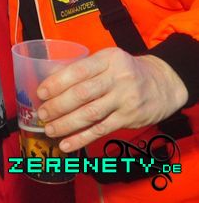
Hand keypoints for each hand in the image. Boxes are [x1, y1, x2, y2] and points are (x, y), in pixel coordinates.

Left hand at [37, 47, 188, 152]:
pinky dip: (81, 138)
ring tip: (49, 130)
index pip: (78, 71)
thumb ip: (81, 68)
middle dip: (58, 106)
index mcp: (108, 59)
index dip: (57, 83)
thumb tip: (48, 80)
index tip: (41, 93)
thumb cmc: (125, 71)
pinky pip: (101, 130)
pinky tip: (66, 144)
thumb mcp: (106, 61)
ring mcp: (125, 99)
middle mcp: (118, 78)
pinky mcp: (129, 118)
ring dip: (66, 124)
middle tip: (42, 114)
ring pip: (90, 114)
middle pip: (82, 94)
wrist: (163, 84)